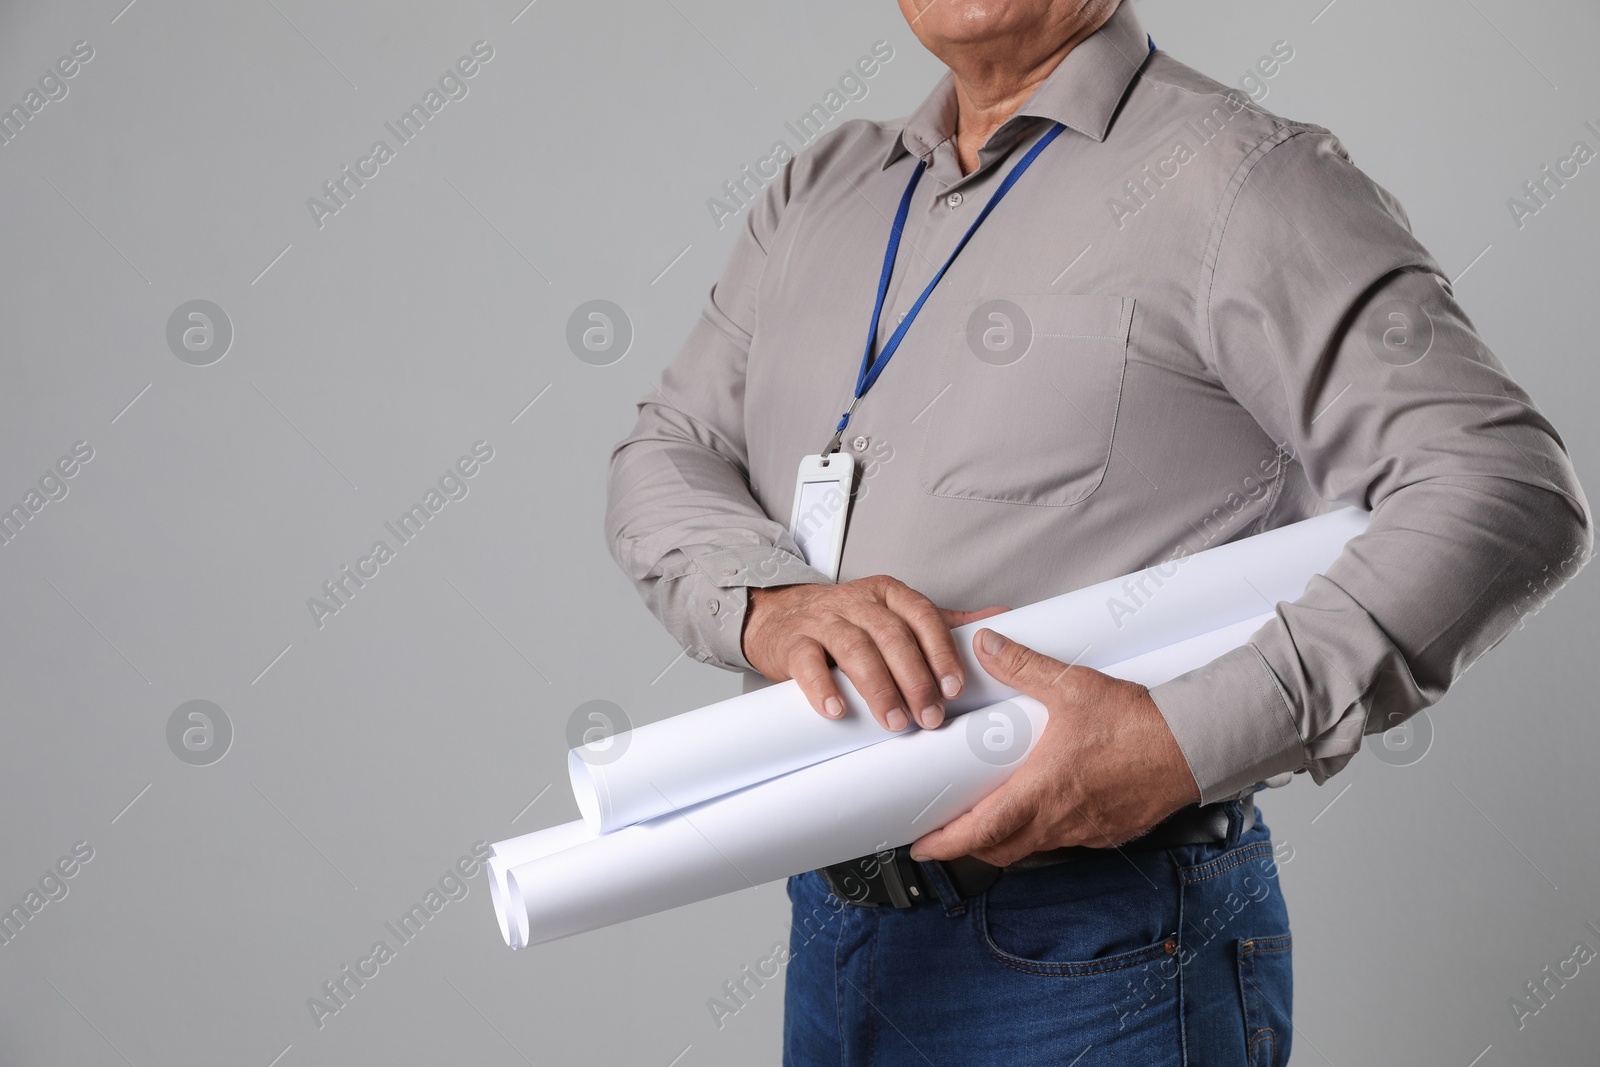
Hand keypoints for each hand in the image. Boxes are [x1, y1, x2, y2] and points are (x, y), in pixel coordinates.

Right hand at [741, 576, 1005, 731]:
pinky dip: (822, 687)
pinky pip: (807, 663)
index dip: (941, 651)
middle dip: (915, 679)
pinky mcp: (793, 642)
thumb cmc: (847, 622)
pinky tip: (837, 711)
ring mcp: (823, 620)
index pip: (922, 616)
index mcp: (889, 594)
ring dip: (878, 688)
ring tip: (894, 721)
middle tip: (930, 716)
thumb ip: (944, 623)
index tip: (956, 687)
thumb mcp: (896, 615)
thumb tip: (999, 623)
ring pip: (854, 648)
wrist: (780, 616)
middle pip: (892, 636)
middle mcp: (857, 602)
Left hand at [910, 628, 1200, 865]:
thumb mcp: (1073, 686)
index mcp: (1042, 791)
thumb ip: (1025, 666)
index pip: (980, 833)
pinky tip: (1042, 809)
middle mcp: (1061, 820)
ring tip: (986, 822)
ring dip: (1004, 841)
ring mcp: (1087, 831)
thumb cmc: (1139, 724)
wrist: (1196, 745)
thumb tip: (989, 646)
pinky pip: (1066, 841)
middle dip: (966, 848)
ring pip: (1032, 848)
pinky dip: (1042, 832)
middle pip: (1000, 851)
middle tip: (944, 837)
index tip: (921, 847)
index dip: (945, 844)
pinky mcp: (1110, 831)